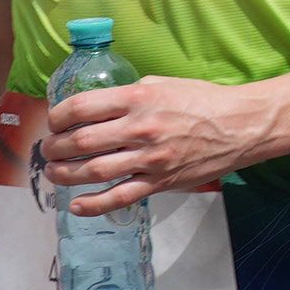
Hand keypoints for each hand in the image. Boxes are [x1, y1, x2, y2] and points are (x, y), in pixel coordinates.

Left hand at [38, 74, 279, 215]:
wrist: (240, 127)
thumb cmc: (202, 100)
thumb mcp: (162, 84)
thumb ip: (128, 95)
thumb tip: (98, 106)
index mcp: (137, 99)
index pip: (81, 108)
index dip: (58, 117)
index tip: (54, 122)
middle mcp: (140, 129)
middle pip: (81, 142)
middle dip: (56, 148)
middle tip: (49, 150)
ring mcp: (150, 159)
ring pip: (95, 172)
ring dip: (66, 174)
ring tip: (55, 173)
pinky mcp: (161, 182)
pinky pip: (121, 197)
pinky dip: (94, 204)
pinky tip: (76, 205)